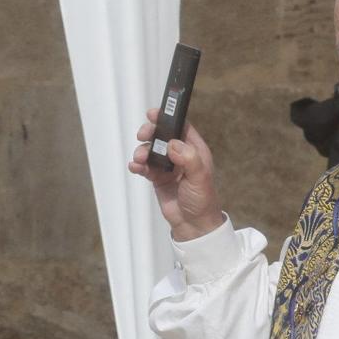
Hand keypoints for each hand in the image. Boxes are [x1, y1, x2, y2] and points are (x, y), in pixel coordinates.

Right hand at [129, 111, 225, 240]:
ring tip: (140, 159)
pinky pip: (145, 166)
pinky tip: (135, 167)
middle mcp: (180, 155)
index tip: (154, 113)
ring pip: (150, 150)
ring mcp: (168, 166)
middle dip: (150, 133)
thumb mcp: (199, 177)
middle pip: (162, 135)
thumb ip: (188, 158)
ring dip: (142, 151)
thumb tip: (173, 144)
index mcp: (194, 150)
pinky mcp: (157, 178)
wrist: (193, 225)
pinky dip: (138, 165)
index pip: (181, 126)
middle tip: (142, 135)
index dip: (168, 117)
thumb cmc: (202, 201)